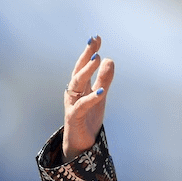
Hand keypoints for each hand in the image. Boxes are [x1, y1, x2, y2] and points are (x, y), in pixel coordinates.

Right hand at [63, 36, 113, 162]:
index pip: (84, 65)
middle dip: (86, 56)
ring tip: (97, 59)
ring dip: (86, 71)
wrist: (82, 144)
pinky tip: (102, 92)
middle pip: (78, 71)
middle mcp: (73, 93)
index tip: (97, 37)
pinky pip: (82, 106)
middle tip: (94, 42)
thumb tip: (110, 59)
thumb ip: (104, 80)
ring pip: (76, 85)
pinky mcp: (74, 118)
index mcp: (80, 87)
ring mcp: (72, 104)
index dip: (89, 51)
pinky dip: (91, 99)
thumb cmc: (89, 118)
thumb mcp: (100, 97)